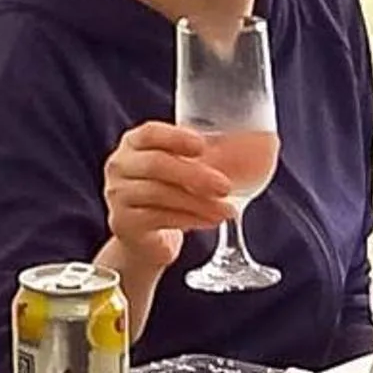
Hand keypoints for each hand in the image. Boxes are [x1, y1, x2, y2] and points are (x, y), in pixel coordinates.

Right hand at [102, 121, 233, 272]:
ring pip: (161, 193)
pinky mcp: (124, 223)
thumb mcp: (183, 171)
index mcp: (134, 143)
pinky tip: (211, 221)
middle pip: (157, 164)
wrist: (147, 240)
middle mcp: (120, 166)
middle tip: (225, 186)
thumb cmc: (169, 195)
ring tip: (227, 211)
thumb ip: (203, 158)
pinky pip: (160, 217)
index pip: (150, 133)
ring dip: (200, 203)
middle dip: (196, 175)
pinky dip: (191, 219)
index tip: (203, 146)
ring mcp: (118, 195)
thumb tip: (254, 147)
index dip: (176, 137)